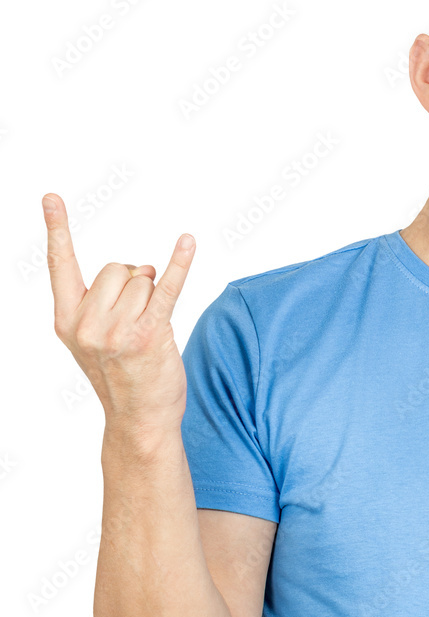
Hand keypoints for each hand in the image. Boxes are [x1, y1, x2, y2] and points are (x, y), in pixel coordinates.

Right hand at [44, 192, 196, 429]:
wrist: (139, 419)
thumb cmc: (121, 376)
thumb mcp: (93, 341)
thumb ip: (102, 302)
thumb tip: (142, 270)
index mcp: (66, 321)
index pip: (59, 266)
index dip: (56, 229)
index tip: (51, 197)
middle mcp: (87, 324)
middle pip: (118, 268)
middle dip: (135, 281)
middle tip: (140, 314)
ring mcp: (117, 331)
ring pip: (144, 281)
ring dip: (155, 296)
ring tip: (151, 328)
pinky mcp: (150, 335)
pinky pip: (168, 288)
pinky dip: (180, 263)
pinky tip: (188, 242)